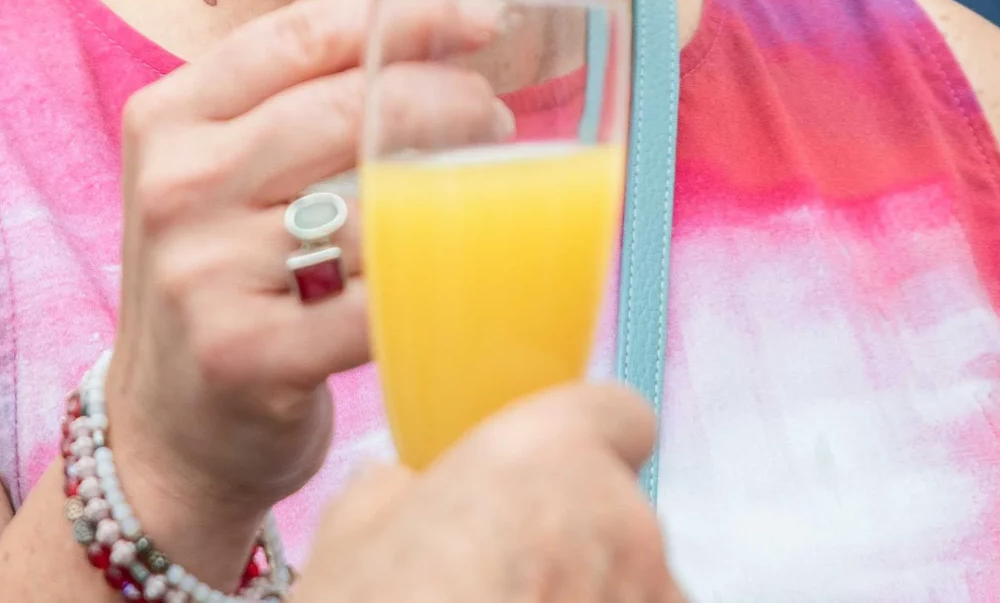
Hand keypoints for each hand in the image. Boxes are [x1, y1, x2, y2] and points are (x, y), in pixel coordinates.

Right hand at [105, 0, 507, 571]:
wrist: (164, 430)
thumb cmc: (224, 278)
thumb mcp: (221, 173)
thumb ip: (294, 104)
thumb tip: (432, 35)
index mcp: (170, 117)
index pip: (299, 35)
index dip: (404, 16)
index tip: (480, 18)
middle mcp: (177, 185)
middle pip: (345, 110)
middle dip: (447, 100)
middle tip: (493, 115)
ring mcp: (202, 272)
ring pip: (368, 205)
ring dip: (455, 190)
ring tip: (490, 183)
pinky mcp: (242, 354)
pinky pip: (371, 303)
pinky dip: (431, 283)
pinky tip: (460, 272)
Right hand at [301, 383, 682, 602]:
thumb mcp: (351, 537)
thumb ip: (400, 491)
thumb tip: (400, 491)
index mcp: (553, 455)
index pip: (621, 415)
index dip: (588, 442)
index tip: (548, 474)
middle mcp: (622, 522)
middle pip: (620, 513)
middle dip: (575, 542)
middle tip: (499, 578)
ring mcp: (649, 599)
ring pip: (633, 586)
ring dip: (587, 598)